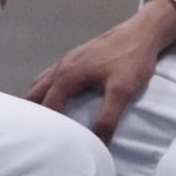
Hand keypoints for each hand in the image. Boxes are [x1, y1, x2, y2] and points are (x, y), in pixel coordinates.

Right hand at [27, 0, 175, 143]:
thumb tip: (98, 143)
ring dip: (38, 100)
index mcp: (68, 75)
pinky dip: (47, 90)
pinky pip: (52, 76)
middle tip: (38, 135)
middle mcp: (63, 66)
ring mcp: (68, 60)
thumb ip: (108, 117)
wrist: (142, 32)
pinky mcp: (77, 58)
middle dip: (33, 113)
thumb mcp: (122, 90)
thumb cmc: (131, 58)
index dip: (45, 126)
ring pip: (42, 83)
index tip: (44, 144)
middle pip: (36, 93)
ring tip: (45, 122)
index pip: (47, 106)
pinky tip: (60, 99)